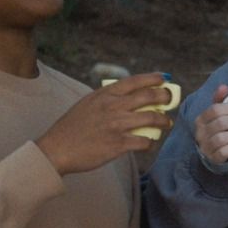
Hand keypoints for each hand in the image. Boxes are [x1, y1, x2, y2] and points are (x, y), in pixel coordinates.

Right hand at [35, 72, 174, 174]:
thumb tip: (130, 96)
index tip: (164, 80)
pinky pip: (144, 141)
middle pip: (149, 97)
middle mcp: (113, 107)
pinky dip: (150, 142)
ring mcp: (117, 125)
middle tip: (170, 101)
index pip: (135, 81)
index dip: (153, 79)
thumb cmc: (72, 127)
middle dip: (165, 97)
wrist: (57, 149)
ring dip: (164, 121)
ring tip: (167, 123)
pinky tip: (149, 142)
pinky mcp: (118, 144)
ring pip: (152, 119)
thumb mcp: (88, 103)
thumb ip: (107, 98)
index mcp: (105, 94)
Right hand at [194, 84, 227, 164]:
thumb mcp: (218, 115)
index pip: (215, 109)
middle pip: (220, 123)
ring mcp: (206, 147)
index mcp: (201, 119)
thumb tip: (224, 86)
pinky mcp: (214, 158)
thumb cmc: (220, 129)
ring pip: (223, 138)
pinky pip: (225, 151)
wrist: (215, 153)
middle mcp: (200, 133)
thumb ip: (221, 100)